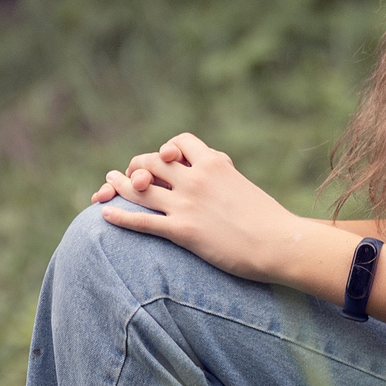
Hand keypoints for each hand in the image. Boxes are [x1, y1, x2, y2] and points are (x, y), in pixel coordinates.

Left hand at [91, 132, 331, 286]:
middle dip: (138, 167)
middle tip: (132, 177)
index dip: (167, 148)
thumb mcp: (243, 186)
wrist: (281, 244)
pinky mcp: (182, 231)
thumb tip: (213, 175)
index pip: (179, 142)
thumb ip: (222, 177)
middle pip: (152, 161)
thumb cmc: (269, 220)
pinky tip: (105, 215)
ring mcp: (186, 204)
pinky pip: (141, 220)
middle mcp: (196, 178)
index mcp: (214, 163)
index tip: (165, 160)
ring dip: (118, 186)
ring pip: (140, 188)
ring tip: (106, 188)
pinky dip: (120, 216)